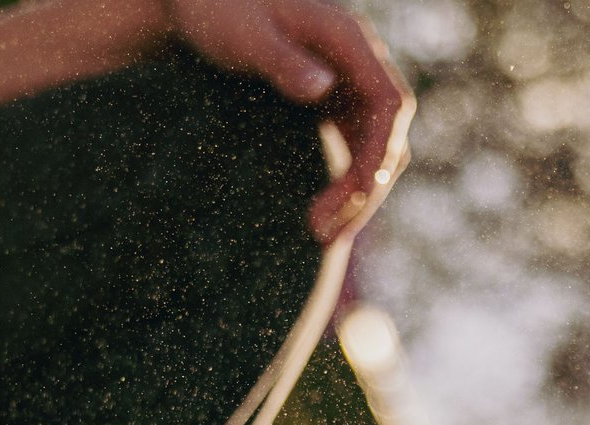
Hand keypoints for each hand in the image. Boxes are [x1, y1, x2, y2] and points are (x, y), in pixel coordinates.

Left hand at [166, 0, 413, 240]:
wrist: (201, 3)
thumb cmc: (219, 10)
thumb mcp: (245, 36)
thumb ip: (283, 61)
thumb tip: (324, 88)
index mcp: (347, 39)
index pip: (389, 103)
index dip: (380, 152)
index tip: (357, 192)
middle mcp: (358, 61)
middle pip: (389, 134)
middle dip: (366, 188)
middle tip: (327, 234)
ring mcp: (349, 83)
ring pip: (375, 148)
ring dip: (357, 195)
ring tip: (323, 237)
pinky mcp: (334, 101)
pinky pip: (355, 149)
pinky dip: (345, 183)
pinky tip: (323, 213)